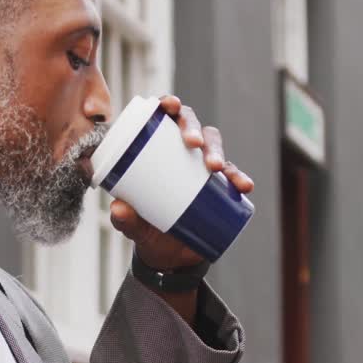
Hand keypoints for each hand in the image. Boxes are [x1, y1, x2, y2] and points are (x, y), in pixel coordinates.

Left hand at [109, 94, 253, 271]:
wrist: (168, 257)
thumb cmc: (145, 229)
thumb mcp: (132, 226)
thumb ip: (124, 219)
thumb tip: (118, 208)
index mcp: (155, 150)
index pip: (161, 119)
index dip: (167, 104)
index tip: (169, 105)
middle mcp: (180, 153)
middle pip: (191, 126)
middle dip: (193, 128)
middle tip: (192, 143)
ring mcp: (201, 169)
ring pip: (214, 146)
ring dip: (217, 152)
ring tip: (214, 168)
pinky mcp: (218, 188)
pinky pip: (232, 177)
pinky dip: (239, 178)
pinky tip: (243, 186)